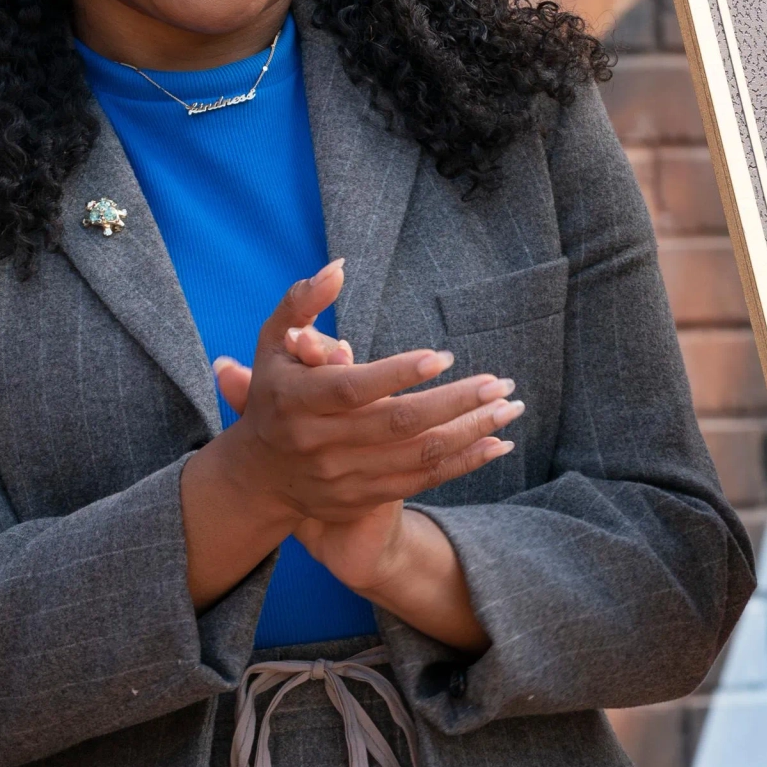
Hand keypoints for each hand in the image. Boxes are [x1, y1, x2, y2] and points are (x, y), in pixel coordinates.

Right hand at [191, 261, 517, 627]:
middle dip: (455, 402)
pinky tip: (496, 443)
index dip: (398, 374)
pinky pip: (421, 482)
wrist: (258, 475)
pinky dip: (462, 463)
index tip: (443, 357)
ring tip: (508, 408)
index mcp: (296, 400)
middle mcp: (318, 443)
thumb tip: (338, 268)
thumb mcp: (274, 343)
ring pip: (416, 455)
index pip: (352, 389)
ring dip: (470, 432)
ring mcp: (341, 476)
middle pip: (397, 424)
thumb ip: (302, 303)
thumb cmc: (275, 392)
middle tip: (500, 383)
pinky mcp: (362, 498)